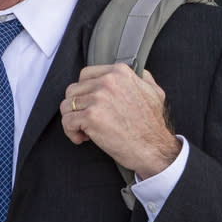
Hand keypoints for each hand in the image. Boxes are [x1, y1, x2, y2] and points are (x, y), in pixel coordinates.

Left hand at [60, 64, 180, 176]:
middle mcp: (107, 81)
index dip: (84, 92)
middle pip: (73, 90)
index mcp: (119, 73)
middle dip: (76, 107)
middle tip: (86, 120)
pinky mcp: (91, 117)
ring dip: (72, 120)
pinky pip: (67, 121)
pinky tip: (83, 138)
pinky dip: (71, 132)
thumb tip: (139, 72)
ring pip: (67, 105)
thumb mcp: (155, 92)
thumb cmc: (153, 125)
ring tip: (84, 130)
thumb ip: (143, 78)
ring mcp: (98, 98)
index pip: (85, 75)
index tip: (90, 105)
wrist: (153, 148)